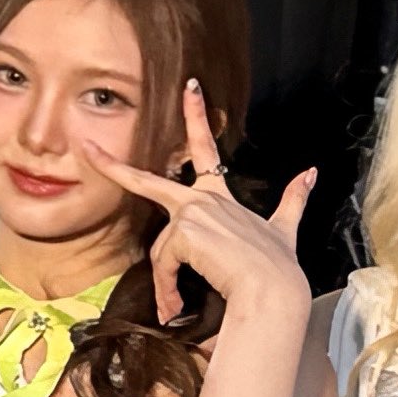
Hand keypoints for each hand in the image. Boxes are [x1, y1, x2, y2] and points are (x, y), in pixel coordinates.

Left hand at [98, 82, 312, 330]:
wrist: (273, 290)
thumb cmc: (276, 266)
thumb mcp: (283, 228)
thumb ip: (293, 199)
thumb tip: (311, 172)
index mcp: (219, 196)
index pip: (205, 151)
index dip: (196, 118)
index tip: (189, 90)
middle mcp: (202, 199)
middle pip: (148, 181)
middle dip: (112, 165)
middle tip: (87, 148)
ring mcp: (192, 214)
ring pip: (162, 250)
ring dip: (165, 282)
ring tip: (174, 306)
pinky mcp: (185, 233)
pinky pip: (165, 266)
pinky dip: (168, 290)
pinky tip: (176, 305)